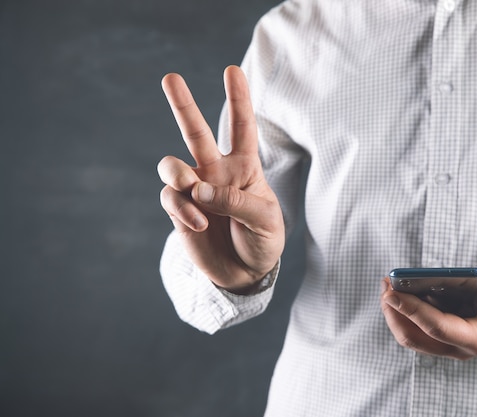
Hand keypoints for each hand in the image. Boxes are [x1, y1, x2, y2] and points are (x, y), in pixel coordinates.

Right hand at [157, 66, 284, 293]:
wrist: (245, 273)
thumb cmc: (262, 240)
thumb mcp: (265, 220)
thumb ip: (236, 200)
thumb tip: (199, 187)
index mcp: (244, 166)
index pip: (241, 128)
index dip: (238, 99)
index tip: (232, 70)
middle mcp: (216, 171)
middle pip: (196, 132)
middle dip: (183, 105)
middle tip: (170, 77)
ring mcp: (194, 190)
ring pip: (171, 165)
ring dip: (178, 173)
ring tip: (194, 189)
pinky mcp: (179, 210)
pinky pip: (170, 199)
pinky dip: (183, 209)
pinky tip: (200, 225)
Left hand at [380, 274, 476, 359]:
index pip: (437, 327)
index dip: (412, 310)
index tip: (392, 293)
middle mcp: (459, 347)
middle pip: (415, 337)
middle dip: (395, 312)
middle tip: (386, 284)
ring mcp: (449, 345)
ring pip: (411, 336)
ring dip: (395, 312)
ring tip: (388, 284)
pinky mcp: (443, 337)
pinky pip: (416, 330)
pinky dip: (403, 312)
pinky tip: (401, 290)